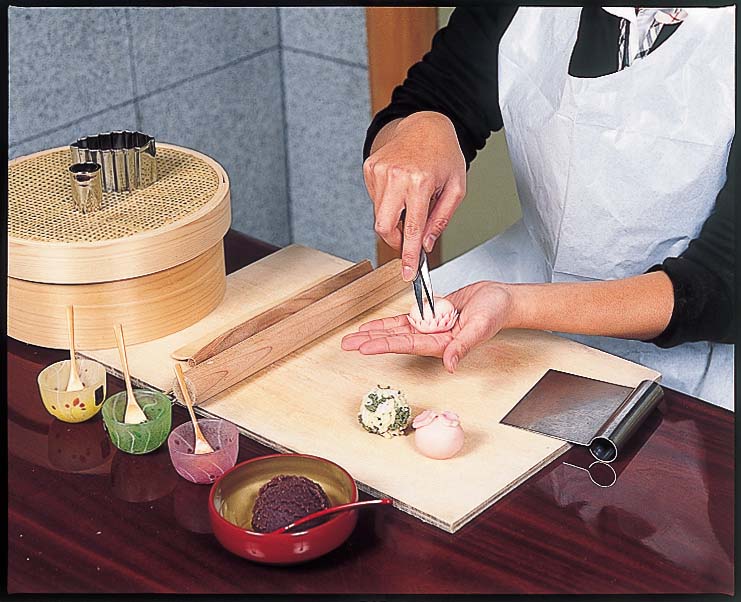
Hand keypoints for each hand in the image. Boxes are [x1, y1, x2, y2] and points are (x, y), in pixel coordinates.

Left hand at [341, 282, 514, 371]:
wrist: (501, 300)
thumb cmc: (495, 313)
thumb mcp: (480, 328)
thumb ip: (463, 347)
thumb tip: (449, 364)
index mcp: (441, 345)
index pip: (406, 345)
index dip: (384, 345)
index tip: (364, 347)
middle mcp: (431, 338)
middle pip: (395, 340)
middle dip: (370, 342)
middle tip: (347, 345)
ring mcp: (430, 327)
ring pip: (396, 331)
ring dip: (375, 332)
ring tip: (354, 336)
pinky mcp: (431, 316)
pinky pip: (406, 319)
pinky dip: (390, 322)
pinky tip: (374, 325)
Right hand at [363, 111, 466, 280]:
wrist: (425, 124)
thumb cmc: (444, 154)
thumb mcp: (456, 188)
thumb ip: (441, 219)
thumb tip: (427, 244)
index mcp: (419, 182)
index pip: (412, 229)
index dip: (409, 255)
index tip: (407, 273)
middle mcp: (396, 176)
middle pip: (383, 226)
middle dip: (395, 239)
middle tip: (407, 239)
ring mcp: (379, 171)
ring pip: (379, 214)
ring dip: (394, 216)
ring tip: (411, 198)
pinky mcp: (370, 168)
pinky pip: (375, 199)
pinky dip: (388, 201)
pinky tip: (401, 187)